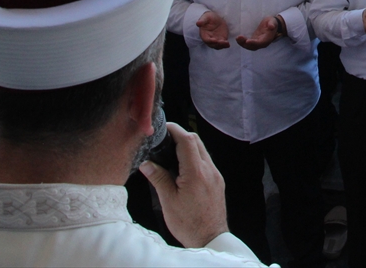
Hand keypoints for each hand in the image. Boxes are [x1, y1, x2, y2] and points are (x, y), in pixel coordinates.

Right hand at [140, 123, 228, 248]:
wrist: (210, 237)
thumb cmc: (189, 223)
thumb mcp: (168, 201)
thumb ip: (158, 178)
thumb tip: (147, 164)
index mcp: (196, 172)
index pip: (187, 140)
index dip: (175, 130)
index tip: (164, 128)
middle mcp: (209, 170)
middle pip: (196, 141)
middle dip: (181, 135)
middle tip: (165, 139)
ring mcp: (215, 175)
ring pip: (202, 150)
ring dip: (188, 146)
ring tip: (171, 152)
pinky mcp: (218, 181)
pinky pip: (206, 161)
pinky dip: (194, 157)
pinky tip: (183, 167)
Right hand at [195, 10, 231, 48]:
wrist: (215, 18)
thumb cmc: (209, 18)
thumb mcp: (206, 18)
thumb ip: (202, 21)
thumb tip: (198, 23)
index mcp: (204, 34)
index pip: (206, 40)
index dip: (210, 41)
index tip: (215, 40)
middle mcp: (209, 39)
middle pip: (212, 44)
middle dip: (217, 44)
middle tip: (222, 42)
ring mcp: (215, 40)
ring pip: (217, 46)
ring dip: (222, 46)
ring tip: (227, 43)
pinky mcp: (221, 39)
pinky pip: (223, 44)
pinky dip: (225, 45)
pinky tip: (228, 44)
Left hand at [235, 16, 280, 49]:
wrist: (271, 25)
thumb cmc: (272, 22)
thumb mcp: (273, 21)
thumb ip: (272, 24)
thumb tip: (271, 26)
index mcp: (267, 39)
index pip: (260, 43)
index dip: (254, 42)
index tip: (247, 41)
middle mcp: (262, 43)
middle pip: (253, 46)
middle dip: (245, 44)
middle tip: (238, 38)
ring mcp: (258, 43)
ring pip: (250, 46)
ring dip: (242, 44)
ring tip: (237, 38)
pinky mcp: (254, 41)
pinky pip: (248, 44)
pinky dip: (242, 43)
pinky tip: (238, 39)